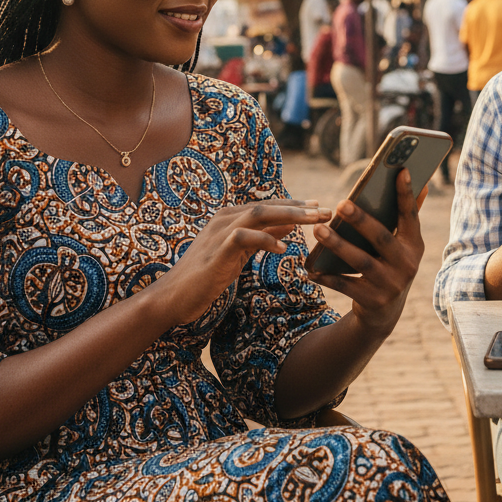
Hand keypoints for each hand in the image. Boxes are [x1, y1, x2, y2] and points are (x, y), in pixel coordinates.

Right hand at [156, 200, 331, 324]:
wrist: (173, 296)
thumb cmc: (206, 275)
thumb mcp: (240, 253)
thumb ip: (262, 237)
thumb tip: (291, 224)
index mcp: (231, 217)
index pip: (269, 205)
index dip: (296, 204)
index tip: (321, 207)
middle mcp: (225, 218)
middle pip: (268, 205)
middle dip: (301, 207)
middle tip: (328, 211)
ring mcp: (219, 232)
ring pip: (258, 214)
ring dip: (289, 216)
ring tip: (314, 221)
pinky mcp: (216, 251)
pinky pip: (243, 238)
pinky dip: (264, 239)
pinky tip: (283, 248)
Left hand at [306, 168, 426, 338]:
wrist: (384, 313)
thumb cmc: (389, 265)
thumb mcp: (403, 245)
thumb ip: (408, 216)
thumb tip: (421, 183)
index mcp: (414, 246)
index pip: (410, 216)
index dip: (406, 194)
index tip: (401, 171)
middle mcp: (406, 265)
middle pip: (381, 239)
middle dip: (361, 221)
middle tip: (340, 204)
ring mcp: (390, 285)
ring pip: (361, 262)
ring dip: (338, 245)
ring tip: (318, 230)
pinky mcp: (372, 301)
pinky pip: (345, 286)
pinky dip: (327, 276)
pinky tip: (311, 268)